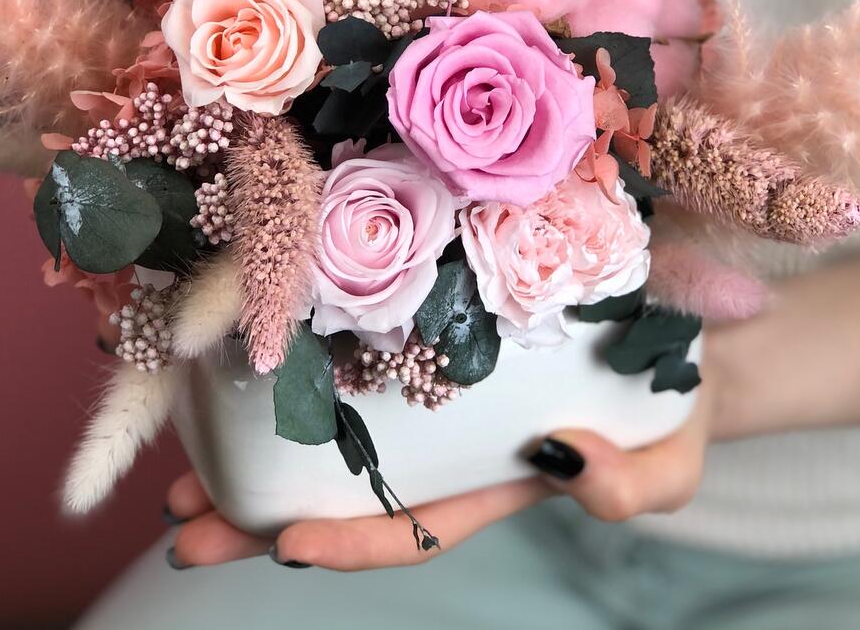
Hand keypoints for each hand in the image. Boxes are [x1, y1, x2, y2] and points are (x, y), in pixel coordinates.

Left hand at [164, 371, 712, 570]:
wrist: (677, 322)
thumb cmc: (675, 400)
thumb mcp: (672, 459)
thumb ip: (632, 485)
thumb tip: (568, 466)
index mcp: (496, 478)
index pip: (414, 523)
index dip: (352, 537)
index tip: (282, 542)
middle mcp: (450, 436)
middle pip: (348, 486)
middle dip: (264, 514)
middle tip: (182, 520)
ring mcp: (436, 379)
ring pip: (337, 425)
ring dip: (261, 448)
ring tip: (183, 471)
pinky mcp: (434, 316)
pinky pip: (359, 349)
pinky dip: (305, 367)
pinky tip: (257, 361)